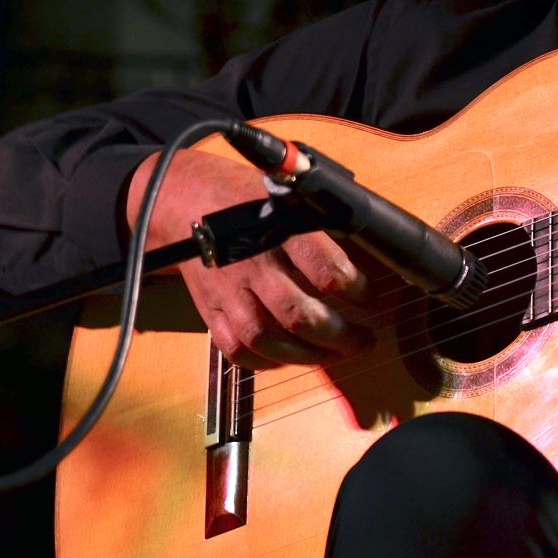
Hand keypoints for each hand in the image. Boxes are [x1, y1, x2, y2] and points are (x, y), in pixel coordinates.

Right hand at [127, 149, 374, 368]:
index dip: (356, 289)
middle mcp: (253, 264)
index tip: (371, 297)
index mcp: (277, 230)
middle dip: (339, 335)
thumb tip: (367, 245)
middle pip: (298, 313)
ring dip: (307, 356)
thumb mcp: (288, 195)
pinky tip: (289, 359)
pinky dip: (265, 361)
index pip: (324, 268)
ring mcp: (228, 291)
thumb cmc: (245, 196)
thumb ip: (321, 222)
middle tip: (364, 341)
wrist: (186, 199)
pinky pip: (236, 349)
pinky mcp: (210, 309)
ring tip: (335, 355)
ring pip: (267, 338)